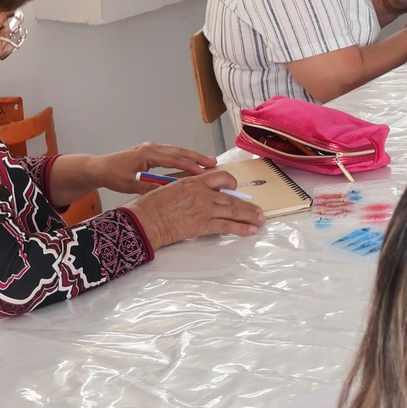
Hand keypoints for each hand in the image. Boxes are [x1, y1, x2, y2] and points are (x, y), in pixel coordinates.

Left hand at [90, 144, 216, 195]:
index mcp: (147, 154)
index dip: (189, 166)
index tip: (203, 172)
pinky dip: (182, 158)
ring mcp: (151, 149)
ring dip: (191, 156)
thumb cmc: (112, 175)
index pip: (173, 160)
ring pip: (176, 151)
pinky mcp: (150, 152)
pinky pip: (170, 154)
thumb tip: (167, 192)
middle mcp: (151, 148)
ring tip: (208, 162)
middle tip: (213, 162)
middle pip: (178, 152)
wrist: (100, 167)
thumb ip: (149, 187)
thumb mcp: (130, 185)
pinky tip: (191, 163)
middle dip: (196, 157)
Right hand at [125, 169, 263, 247]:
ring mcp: (205, 209)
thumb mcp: (170, 188)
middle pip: (231, 197)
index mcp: (194, 182)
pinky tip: (250, 230)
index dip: (231, 183)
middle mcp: (203, 193)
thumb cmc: (152, 206)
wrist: (146, 220)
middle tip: (258, 210)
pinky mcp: (204, 225)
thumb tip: (195, 195)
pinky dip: (241, 228)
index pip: (220, 177)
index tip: (235, 189)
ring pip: (233, 210)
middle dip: (247, 205)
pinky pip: (227, 226)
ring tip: (260, 220)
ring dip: (249, 216)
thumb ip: (187, 190)